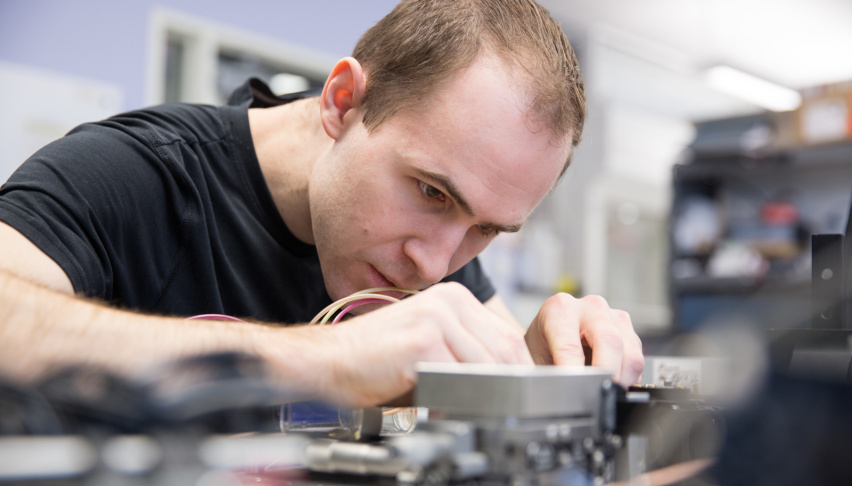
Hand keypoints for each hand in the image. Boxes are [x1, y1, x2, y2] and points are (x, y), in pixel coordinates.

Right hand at [268, 282, 532, 407]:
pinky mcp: (424, 338)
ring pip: (486, 366)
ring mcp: (437, 316)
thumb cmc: (376, 361)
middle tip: (497, 411)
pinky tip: (445, 409)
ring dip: (481, 396)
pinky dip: (458, 400)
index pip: (507, 337)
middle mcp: (449, 300)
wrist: (327, 361)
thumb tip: (507, 382)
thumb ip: (467, 355)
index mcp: (454, 298)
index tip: (514, 397)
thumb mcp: (431, 349)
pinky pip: (460, 378)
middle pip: (504, 351)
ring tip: (467, 411)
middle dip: (505, 387)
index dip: (516, 372)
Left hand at [524, 293, 643, 387]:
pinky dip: (628, 379)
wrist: (550, 337)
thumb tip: (563, 396)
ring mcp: (613, 316)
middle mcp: (590, 307)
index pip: (571, 345)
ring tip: (604, 393)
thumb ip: (549, 376)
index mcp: (560, 309)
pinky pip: (639, 360)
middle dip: (605, 377)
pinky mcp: (629, 331)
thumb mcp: (535, 360)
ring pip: (631, 353)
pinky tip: (612, 383)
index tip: (574, 394)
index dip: (574, 374)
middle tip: (598, 398)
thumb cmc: (542, 347)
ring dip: (621, 380)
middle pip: (610, 342)